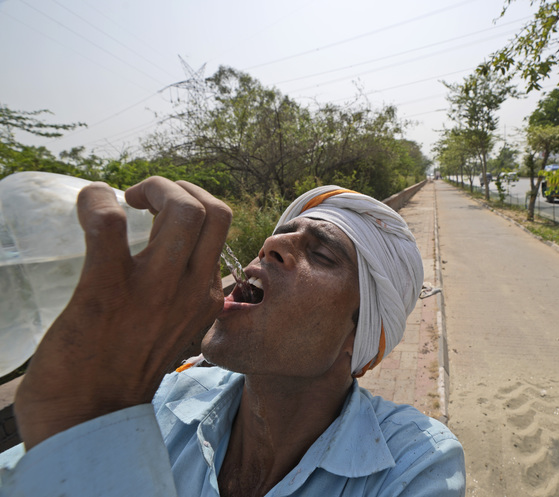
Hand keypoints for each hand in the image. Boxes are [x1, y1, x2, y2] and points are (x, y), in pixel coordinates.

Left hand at [14, 177, 231, 448]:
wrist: (91, 421)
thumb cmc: (124, 372)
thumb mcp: (175, 329)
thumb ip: (180, 296)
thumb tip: (161, 260)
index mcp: (208, 297)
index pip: (220, 228)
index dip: (191, 204)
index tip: (159, 211)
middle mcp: (194, 289)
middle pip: (213, 209)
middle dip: (176, 187)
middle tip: (143, 200)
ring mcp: (155, 290)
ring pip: (183, 209)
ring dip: (152, 188)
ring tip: (125, 201)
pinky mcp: (107, 292)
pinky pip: (109, 225)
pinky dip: (96, 202)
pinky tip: (88, 206)